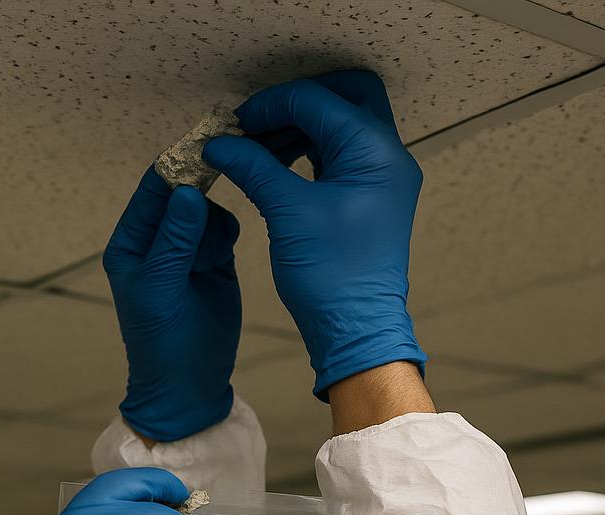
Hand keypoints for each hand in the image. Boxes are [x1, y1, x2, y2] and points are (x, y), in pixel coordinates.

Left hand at [103, 167, 242, 442]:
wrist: (190, 384)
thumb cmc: (162, 342)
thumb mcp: (162, 289)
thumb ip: (175, 240)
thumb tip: (187, 191)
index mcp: (130, 244)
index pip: (152, 191)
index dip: (175, 167)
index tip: (204, 145)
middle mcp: (157, 241)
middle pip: (184, 193)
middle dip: (199, 199)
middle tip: (218, 192)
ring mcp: (187, 248)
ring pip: (208, 210)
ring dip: (212, 230)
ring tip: (205, 268)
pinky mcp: (213, 259)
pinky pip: (224, 227)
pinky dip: (225, 236)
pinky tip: (219, 263)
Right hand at [201, 70, 426, 398]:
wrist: (356, 329)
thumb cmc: (330, 274)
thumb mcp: (287, 213)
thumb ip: (253, 168)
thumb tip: (218, 143)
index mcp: (374, 150)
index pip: (317, 100)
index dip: (269, 106)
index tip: (232, 126)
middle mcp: (386, 155)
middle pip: (344, 96)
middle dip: (295, 104)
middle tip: (253, 126)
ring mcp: (380, 176)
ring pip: (340, 125)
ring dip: (297, 127)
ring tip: (255, 149)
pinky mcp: (367, 196)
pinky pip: (338, 155)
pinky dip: (306, 151)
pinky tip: (273, 166)